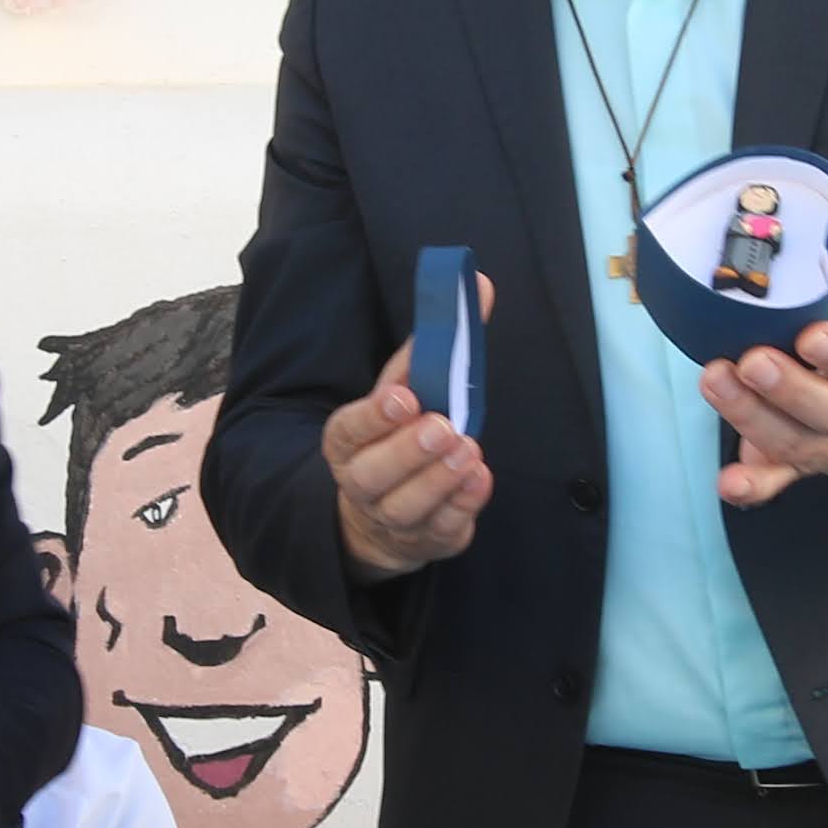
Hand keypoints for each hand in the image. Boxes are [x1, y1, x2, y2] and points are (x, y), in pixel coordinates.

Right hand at [328, 291, 492, 578]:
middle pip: (375, 475)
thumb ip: (436, 344)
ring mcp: (393, 518)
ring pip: (407, 508)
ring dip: (439, 481)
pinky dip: (462, 507)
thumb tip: (480, 287)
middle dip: (409, 451)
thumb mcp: (406, 389)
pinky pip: (442, 530)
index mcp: (347, 441)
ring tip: (467, 451)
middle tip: (443, 428)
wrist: (384, 514)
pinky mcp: (428, 540)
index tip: (403, 399)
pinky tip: (479, 480)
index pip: (350, 429)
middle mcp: (362, 483)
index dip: (374, 416)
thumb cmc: (398, 436)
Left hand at [701, 259, 827, 505]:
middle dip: (787, 387)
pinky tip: (728, 482)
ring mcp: (826, 447)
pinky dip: (752, 486)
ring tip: (715, 380)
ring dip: (751, 416)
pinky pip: (776, 483)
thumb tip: (808, 236)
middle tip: (750, 360)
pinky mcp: (798, 468)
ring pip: (793, 442)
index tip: (812, 334)